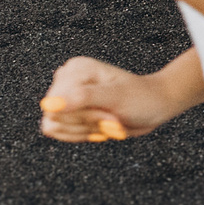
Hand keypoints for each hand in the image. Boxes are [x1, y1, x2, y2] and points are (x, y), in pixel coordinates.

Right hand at [39, 55, 196, 141]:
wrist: (155, 106)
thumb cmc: (141, 98)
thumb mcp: (115, 97)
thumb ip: (82, 98)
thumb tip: (48, 105)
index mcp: (76, 69)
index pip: (58, 104)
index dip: (86, 115)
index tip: (112, 113)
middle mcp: (65, 80)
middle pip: (56, 117)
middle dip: (88, 124)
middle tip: (113, 118)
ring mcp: (65, 96)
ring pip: (55, 127)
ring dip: (86, 131)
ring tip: (108, 121)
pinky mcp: (66, 111)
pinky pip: (57, 132)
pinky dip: (80, 135)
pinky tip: (99, 128)